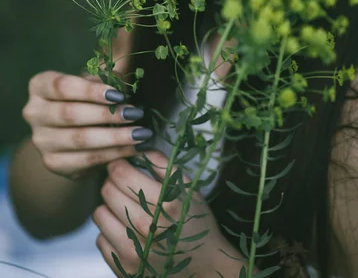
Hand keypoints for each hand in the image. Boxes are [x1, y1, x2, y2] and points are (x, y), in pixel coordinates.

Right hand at [22, 70, 152, 179]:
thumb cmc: (86, 97)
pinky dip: (113, 154)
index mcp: (39, 85)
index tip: (119, 94)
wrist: (73, 131)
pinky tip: (134, 148)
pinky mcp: (53, 162)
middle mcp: (33, 112)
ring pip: (80, 139)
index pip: (62, 86)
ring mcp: (41, 140)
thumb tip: (122, 80)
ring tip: (140, 133)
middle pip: (70, 114)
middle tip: (135, 113)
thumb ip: (105, 78)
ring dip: (115, 137)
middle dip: (107, 115)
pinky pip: (86, 159)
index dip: (91, 91)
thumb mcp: (93, 81)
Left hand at [93, 152, 241, 276]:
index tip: (122, 164)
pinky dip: (110, 232)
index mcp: (165, 203)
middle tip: (124, 185)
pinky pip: (100, 239)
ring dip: (109, 207)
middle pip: (107, 191)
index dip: (117, 164)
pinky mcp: (125, 268)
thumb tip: (138, 145)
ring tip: (125, 208)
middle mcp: (147, 227)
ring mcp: (134, 251)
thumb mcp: (187, 188)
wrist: (203, 265)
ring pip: (99, 214)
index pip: (121, 173)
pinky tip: (127, 230)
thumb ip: (163, 164)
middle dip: (113, 182)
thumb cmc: (195, 220)